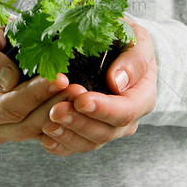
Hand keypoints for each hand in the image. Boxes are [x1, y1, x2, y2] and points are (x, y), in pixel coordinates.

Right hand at [0, 25, 79, 144]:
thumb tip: (8, 81)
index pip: (8, 106)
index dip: (34, 94)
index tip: (59, 79)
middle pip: (27, 125)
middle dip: (54, 107)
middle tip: (78, 90)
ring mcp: (10, 133)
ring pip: (41, 131)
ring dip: (64, 114)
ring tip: (82, 95)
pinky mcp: (28, 131)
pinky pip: (49, 131)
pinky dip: (65, 118)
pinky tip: (81, 104)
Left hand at [40, 20, 156, 155]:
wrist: (113, 48)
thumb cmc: (125, 40)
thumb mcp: (136, 39)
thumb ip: (133, 60)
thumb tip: (117, 83)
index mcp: (142, 97)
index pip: (126, 111)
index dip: (103, 109)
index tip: (81, 99)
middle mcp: (126, 120)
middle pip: (105, 132)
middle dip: (79, 122)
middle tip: (55, 110)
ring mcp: (106, 129)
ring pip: (88, 143)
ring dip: (66, 135)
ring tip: (47, 122)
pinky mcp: (87, 134)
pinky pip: (74, 147)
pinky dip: (59, 145)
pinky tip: (45, 137)